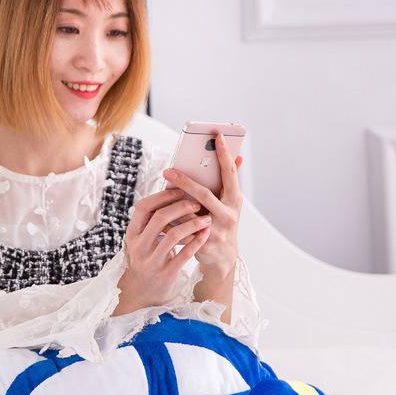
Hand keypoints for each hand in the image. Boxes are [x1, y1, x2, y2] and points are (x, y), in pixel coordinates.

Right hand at [117, 187, 212, 311]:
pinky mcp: (166, 273)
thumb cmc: (147, 259)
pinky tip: (205, 234)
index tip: (179, 190)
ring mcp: (152, 261)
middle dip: (181, 207)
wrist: (143, 293)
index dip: (162, 196)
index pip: (143, 207)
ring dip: (193, 224)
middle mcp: (139, 247)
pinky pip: (185, 254)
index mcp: (132, 234)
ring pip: (174, 235)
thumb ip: (151, 223)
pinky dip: (197, 242)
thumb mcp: (142, 240)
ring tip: (205, 219)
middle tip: (196, 203)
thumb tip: (170, 193)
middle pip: (160, 218)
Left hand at [162, 132, 243, 269]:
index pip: (230, 173)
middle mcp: (228, 215)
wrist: (223, 258)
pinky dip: (169, 223)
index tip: (218, 136)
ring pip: (190, 214)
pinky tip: (156, 215)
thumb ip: (229, 181)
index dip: (224, 154)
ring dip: (173, 204)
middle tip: (167, 171)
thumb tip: (238, 155)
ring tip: (159, 192)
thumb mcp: (230, 203)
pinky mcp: (204, 244)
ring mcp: (217, 231)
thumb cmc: (223, 222)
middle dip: (185, 182)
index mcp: (235, 200)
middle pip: (205, 195)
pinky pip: (182, 231)